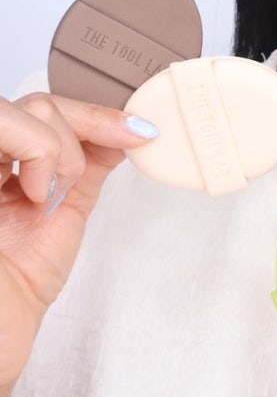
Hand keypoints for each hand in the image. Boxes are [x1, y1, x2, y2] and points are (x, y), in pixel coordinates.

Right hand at [0, 92, 156, 396]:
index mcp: (2, 166)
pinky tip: (35, 194)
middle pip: (40, 102)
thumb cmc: (13, 293)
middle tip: (95, 171)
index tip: (143, 131)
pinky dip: (39, 150)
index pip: (47, 111)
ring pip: (29, 107)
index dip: (97, 113)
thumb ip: (85, 166)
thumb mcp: (64, 214)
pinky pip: (6, 120)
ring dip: (59, 150)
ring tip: (50, 198)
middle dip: (87, 130)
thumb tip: (125, 131)